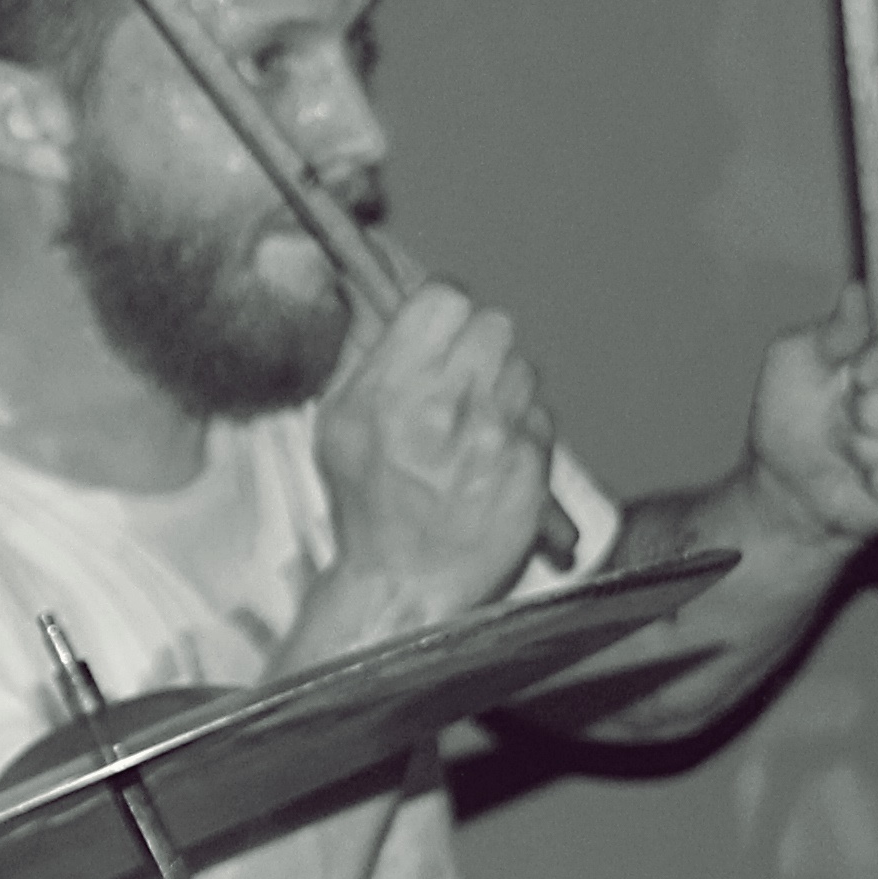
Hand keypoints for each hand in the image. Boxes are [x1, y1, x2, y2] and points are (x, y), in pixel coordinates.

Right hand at [310, 278, 553, 623]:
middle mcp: (449, 403)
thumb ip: (360, 355)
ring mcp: (497, 434)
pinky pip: (541, 415)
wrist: (407, 582)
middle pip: (493, 322)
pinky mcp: (532, 464)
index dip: (442, 309)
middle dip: (476, 343)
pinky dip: (521, 428)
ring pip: (523, 366)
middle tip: (458, 374)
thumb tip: (370, 297)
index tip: (437, 327)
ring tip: (473, 421)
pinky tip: (493, 453)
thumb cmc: (368, 508)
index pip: (445, 296)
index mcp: (393, 387)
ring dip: (502, 384)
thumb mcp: (337, 423)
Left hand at [744, 288, 877, 544]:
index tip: (857, 376)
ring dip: (877, 449)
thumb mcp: (795, 365)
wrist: (795, 481)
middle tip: (842, 421)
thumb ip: (832, 334)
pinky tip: (874, 481)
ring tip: (849, 452)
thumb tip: (859, 294)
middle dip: (874, 412)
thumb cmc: (793, 412)